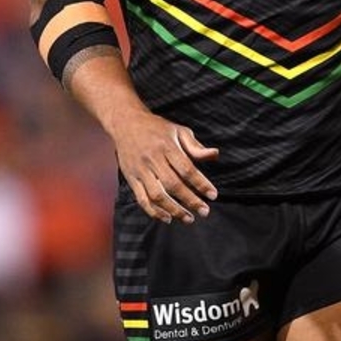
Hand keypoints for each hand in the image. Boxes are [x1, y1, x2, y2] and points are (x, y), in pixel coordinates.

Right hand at [110, 108, 218, 223]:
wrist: (126, 122)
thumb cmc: (157, 128)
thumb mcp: (178, 130)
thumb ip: (195, 146)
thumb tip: (215, 155)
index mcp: (167, 146)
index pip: (186, 169)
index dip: (200, 184)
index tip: (213, 195)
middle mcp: (152, 158)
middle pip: (173, 184)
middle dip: (190, 201)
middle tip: (204, 212)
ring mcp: (140, 170)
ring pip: (157, 195)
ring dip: (174, 210)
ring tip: (188, 218)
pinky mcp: (131, 178)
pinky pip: (142, 199)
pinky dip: (154, 211)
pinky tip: (167, 218)